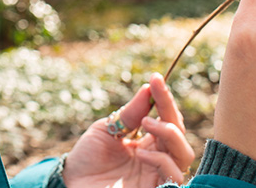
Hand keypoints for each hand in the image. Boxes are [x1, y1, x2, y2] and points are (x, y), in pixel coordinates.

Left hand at [62, 73, 194, 187]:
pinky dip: (161, 160)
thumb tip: (149, 88)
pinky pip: (173, 176)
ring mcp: (156, 176)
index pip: (166, 118)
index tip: (156, 78)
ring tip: (147, 123)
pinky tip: (141, 152)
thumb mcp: (107, 129)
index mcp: (148, 142)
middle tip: (152, 102)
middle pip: (180, 134)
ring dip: (170, 134)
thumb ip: (129, 114)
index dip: (164, 98)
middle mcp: (157, 158)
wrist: (71, 182)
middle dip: (170, 114)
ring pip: (184, 155)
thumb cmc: (87, 158)